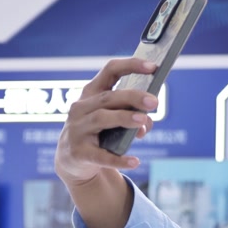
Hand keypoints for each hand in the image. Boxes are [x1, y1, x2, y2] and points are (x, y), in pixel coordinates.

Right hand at [55, 59, 158, 227]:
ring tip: (143, 121)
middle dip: (132, 97)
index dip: (131, 66)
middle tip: (154, 101)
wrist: (73, 162)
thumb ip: (132, 116)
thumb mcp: (113, 120)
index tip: (153, 66)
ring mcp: (77, 130)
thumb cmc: (99, 133)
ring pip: (102, 119)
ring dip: (124, 118)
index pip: (110, 71)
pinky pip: (100, 156)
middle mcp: (81, 108)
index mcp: (92, 94)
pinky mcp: (79, 153)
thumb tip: (146, 122)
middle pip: (108, 97)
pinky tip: (135, 161)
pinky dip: (118, 159)